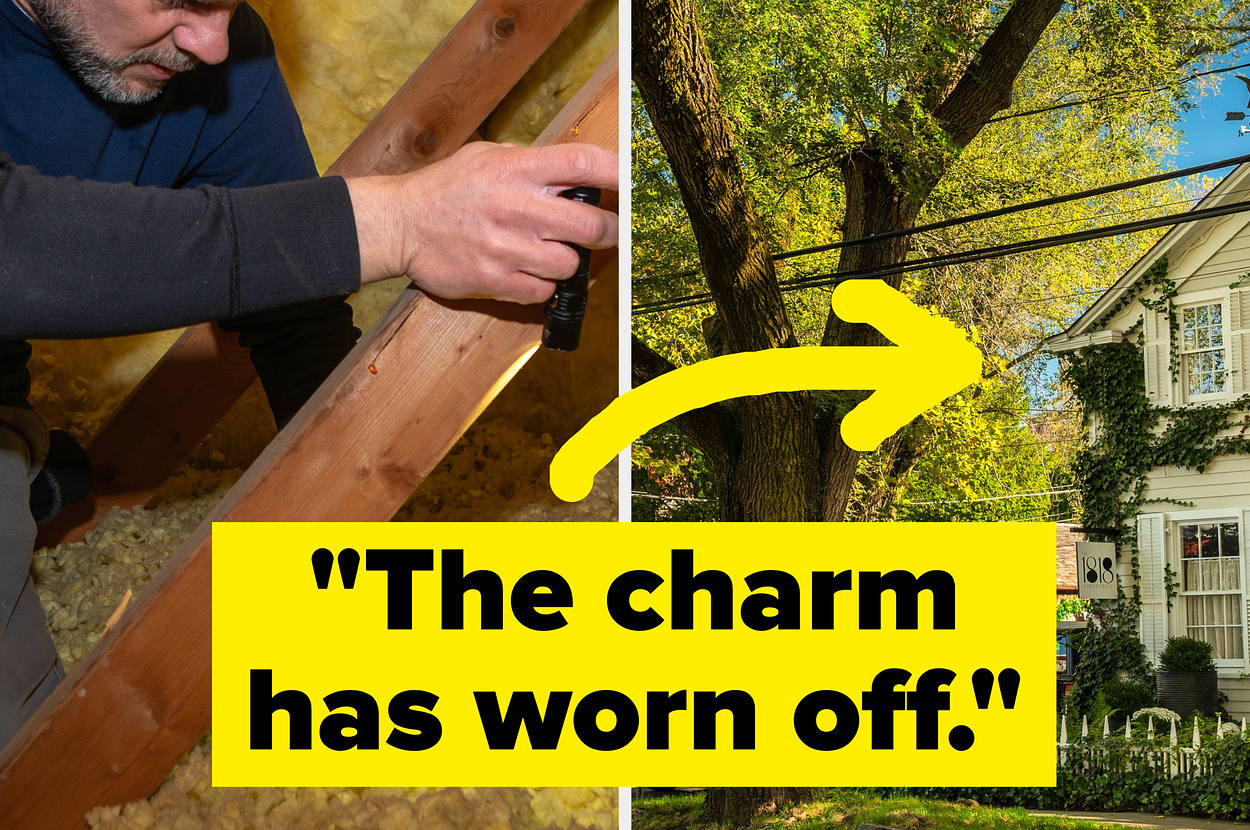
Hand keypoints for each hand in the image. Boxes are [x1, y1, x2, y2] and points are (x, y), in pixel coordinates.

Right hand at [348, 142, 617, 302]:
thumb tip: (579, 173)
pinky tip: (528, 271)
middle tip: (608, 232)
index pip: (584, 163)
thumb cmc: (447, 189)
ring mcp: (507, 247)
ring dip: (569, 261)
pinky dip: (543, 284)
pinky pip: (544, 290)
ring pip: (571, 264)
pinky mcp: (495, 280)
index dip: (619, 174)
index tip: (633, 184)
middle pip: (593, 225)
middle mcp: (516, 206)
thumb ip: (532, 164)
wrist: (401, 224)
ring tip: (550, 252)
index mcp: (517, 169)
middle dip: (609, 231)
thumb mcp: (488, 157)